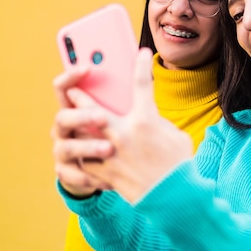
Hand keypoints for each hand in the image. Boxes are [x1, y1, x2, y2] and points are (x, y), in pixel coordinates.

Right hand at [51, 66, 113, 196]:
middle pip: (64, 116)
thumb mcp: (118, 114)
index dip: (71, 76)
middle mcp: (64, 127)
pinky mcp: (65, 171)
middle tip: (103, 117)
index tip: (87, 68)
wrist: (98, 168)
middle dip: (82, 116)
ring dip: (88, 147)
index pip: (64, 87)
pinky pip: (71, 174)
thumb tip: (139, 76)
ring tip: (109, 149)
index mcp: (74, 107)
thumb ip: (121, 100)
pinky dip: (86, 176)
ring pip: (67, 146)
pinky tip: (105, 180)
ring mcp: (62, 149)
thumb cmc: (113, 133)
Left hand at [78, 48, 193, 202]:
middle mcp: (123, 133)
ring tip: (73, 118)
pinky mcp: (102, 171)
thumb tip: (144, 115)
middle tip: (74, 88)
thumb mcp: (173, 134)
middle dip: (81, 95)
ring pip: (81, 131)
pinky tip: (83, 148)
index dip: (142, 65)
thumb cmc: (177, 164)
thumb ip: (156, 120)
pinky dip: (83, 150)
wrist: (171, 197)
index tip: (141, 54)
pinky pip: (84, 157)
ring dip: (76, 123)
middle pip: (93, 106)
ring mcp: (109, 153)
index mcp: (145, 120)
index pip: (142, 83)